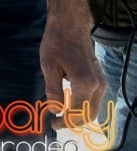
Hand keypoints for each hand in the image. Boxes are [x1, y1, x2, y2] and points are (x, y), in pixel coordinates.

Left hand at [36, 0, 105, 127]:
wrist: (71, 25)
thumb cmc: (57, 43)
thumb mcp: (49, 66)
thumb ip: (53, 91)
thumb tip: (55, 110)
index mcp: (84, 83)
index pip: (77, 113)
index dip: (65, 122)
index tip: (52, 125)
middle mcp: (97, 85)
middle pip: (89, 115)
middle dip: (73, 122)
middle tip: (56, 123)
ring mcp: (101, 81)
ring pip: (94, 108)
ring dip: (79, 114)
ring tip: (61, 114)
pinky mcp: (100, 78)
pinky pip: (94, 99)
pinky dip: (83, 106)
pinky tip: (69, 103)